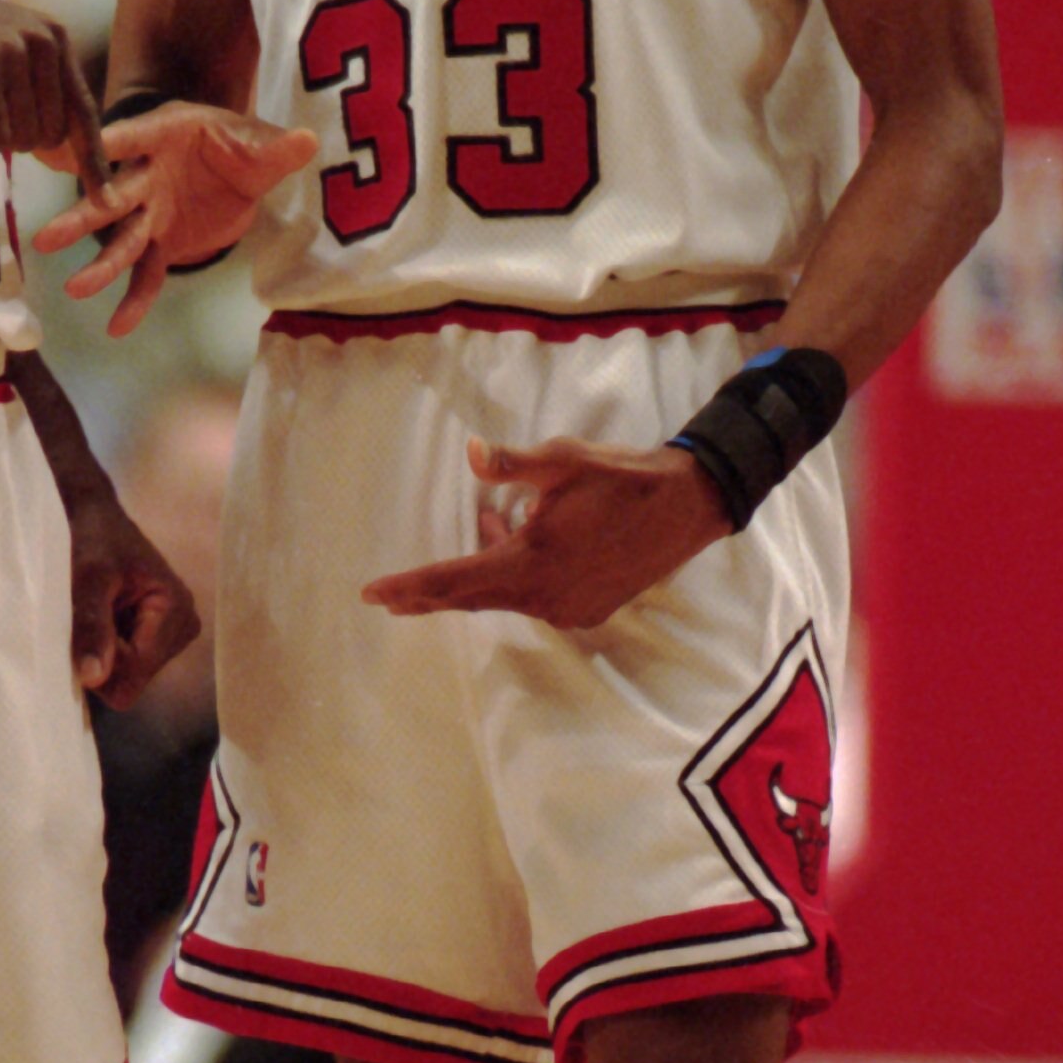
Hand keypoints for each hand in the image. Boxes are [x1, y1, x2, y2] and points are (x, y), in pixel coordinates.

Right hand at [0, 0, 105, 186]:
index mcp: (55, 39)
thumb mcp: (10, 53)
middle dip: (17, 143)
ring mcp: (10, 54)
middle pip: (50, 135)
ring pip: (21, 140)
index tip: (107, 200)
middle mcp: (41, 42)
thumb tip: (66, 157)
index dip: (94, 160)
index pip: (84, 111)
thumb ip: (41, 94)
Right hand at [33, 101, 316, 334]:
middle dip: (83, 218)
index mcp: (162, 136)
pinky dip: (135, 301)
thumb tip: (306, 142)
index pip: (129, 139)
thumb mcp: (260, 142)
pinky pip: (147, 276)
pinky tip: (117, 329)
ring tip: (75, 290)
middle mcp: (146, 176)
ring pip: (122, 241)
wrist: (239, 168)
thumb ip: (277, 147)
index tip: (63, 153)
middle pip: (111, 198)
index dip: (101, 147)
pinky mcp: (164, 244)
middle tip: (48, 237)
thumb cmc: (239, 143)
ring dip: (101, 265)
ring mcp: (151, 213)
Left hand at [66, 491, 199, 709]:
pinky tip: (102, 617)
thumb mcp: (88, 578)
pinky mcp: (159, 637)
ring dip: (102, 650)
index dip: (101, 661)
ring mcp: (173, 635)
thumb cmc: (93, 539)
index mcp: (176, 612)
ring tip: (95, 612)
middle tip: (88, 615)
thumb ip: (92, 626)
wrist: (96, 517)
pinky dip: (106, 646)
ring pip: (126, 675)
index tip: (83, 626)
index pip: (133, 676)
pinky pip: (126, 665)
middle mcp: (184, 628)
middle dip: (102, 655)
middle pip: (131, 680)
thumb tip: (94, 680)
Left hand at [363, 437, 730, 630]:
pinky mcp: (588, 608)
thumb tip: (472, 453)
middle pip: (472, 599)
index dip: (410, 588)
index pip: (454, 581)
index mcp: (532, 562)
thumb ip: (513, 462)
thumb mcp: (565, 460)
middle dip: (429, 595)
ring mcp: (568, 608)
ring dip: (480, 575)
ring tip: (480, 532)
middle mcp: (545, 596)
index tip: (373, 594)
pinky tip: (518, 539)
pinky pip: (535, 597)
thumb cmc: (623, 478)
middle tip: (391, 597)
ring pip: (506, 596)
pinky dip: (515, 576)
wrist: (689, 506)